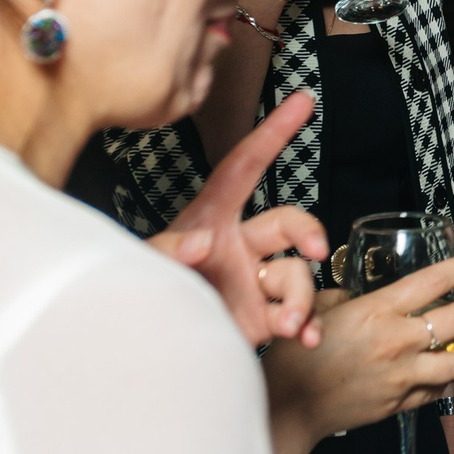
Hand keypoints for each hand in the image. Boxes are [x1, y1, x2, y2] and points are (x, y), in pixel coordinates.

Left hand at [147, 90, 324, 348]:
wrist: (142, 352)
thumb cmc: (138, 295)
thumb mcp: (141, 265)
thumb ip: (165, 249)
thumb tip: (204, 243)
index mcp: (211, 218)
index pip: (244, 167)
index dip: (272, 133)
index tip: (303, 101)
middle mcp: (239, 245)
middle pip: (288, 222)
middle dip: (308, 230)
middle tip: (315, 250)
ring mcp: (253, 282)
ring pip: (297, 274)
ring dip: (300, 297)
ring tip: (287, 323)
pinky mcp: (261, 317)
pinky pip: (298, 314)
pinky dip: (307, 325)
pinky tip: (304, 337)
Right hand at [262, 254, 453, 453]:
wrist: (289, 407)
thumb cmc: (296, 358)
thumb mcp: (319, 310)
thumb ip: (347, 298)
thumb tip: (361, 294)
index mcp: (377, 311)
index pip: (432, 283)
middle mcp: (397, 342)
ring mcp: (402, 375)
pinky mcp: (401, 403)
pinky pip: (437, 390)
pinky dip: (447, 379)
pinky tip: (447, 372)